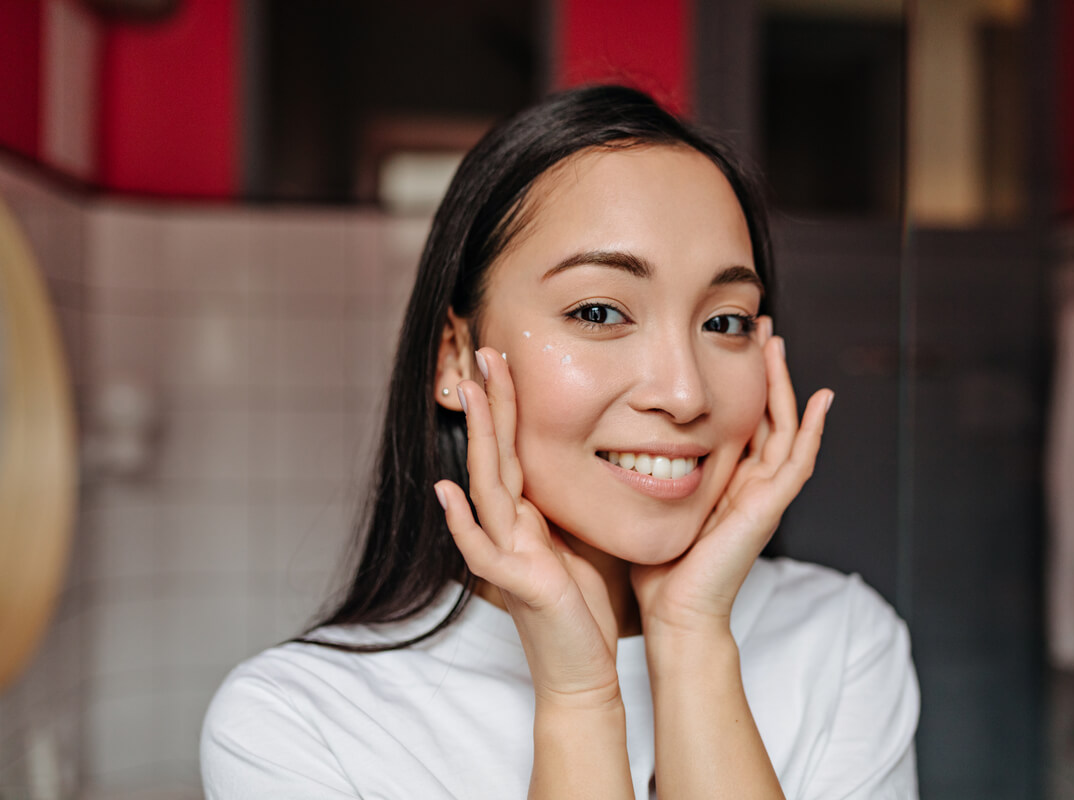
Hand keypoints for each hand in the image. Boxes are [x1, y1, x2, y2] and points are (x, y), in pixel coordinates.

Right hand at [434, 348, 621, 706]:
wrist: (581, 668)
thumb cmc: (584, 607)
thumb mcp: (580, 537)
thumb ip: (566, 501)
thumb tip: (577, 459)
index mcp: (528, 515)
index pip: (514, 448)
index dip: (510, 404)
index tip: (507, 359)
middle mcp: (510, 528)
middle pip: (494, 455)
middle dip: (490, 403)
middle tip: (485, 352)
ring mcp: (507, 553)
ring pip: (485, 487)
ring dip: (477, 440)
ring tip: (469, 395)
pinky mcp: (515, 584)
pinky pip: (482, 548)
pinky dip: (461, 521)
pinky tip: (446, 492)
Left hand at [631, 334, 831, 638]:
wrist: (674, 614)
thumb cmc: (656, 568)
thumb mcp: (648, 505)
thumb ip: (642, 474)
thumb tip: (609, 440)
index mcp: (725, 483)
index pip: (740, 420)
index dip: (738, 382)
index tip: (726, 341)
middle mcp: (750, 485)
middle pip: (767, 415)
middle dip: (764, 370)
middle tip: (759, 327)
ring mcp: (765, 496)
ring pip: (785, 427)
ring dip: (783, 384)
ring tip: (777, 343)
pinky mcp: (770, 508)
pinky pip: (799, 461)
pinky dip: (813, 430)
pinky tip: (821, 400)